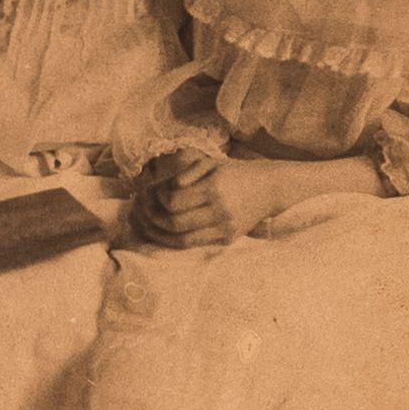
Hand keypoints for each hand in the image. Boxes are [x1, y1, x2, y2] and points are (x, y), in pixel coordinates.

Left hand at [133, 155, 276, 247]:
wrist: (268, 188)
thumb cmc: (234, 173)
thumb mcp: (210, 164)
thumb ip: (185, 175)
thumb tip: (161, 189)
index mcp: (213, 188)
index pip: (173, 201)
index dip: (155, 198)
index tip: (149, 191)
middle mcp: (219, 211)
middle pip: (174, 223)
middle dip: (151, 217)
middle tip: (139, 209)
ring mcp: (223, 228)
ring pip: (181, 239)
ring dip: (157, 232)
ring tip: (144, 222)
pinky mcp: (226, 239)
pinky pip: (192, 244)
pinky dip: (172, 240)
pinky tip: (160, 232)